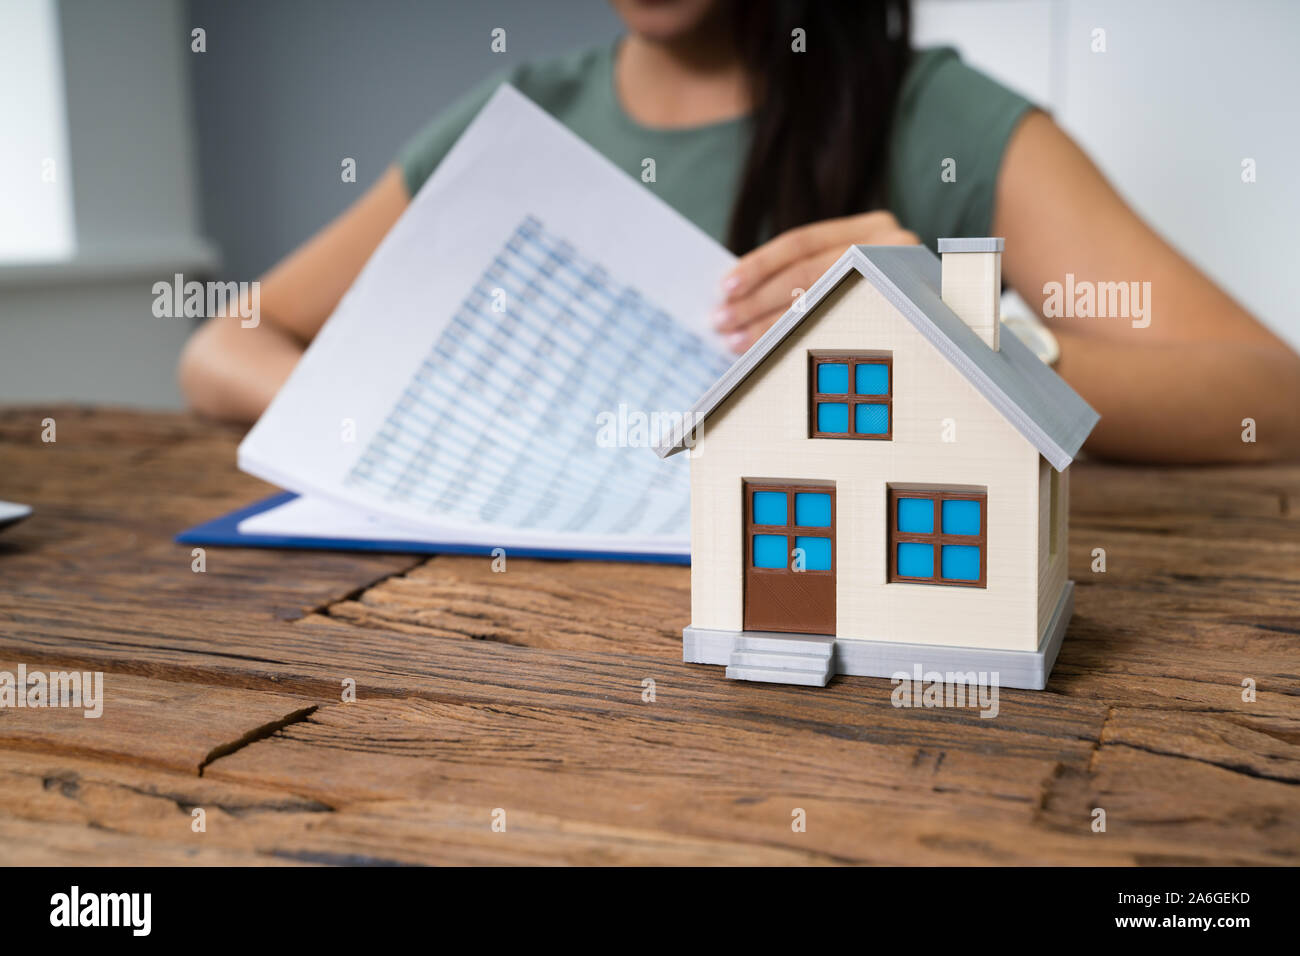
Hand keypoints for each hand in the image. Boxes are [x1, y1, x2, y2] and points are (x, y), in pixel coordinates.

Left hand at [713, 211, 919, 351]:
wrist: (963, 317)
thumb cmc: (892, 298)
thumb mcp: (857, 273)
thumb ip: (813, 274)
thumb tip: (743, 295)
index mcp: (870, 226)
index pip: (802, 242)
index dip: (759, 264)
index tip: (725, 286)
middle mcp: (890, 244)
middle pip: (808, 273)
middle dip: (756, 300)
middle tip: (720, 320)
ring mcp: (901, 281)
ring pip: (823, 303)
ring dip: (769, 325)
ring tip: (735, 341)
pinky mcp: (905, 312)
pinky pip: (839, 327)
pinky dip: (797, 338)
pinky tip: (769, 350)